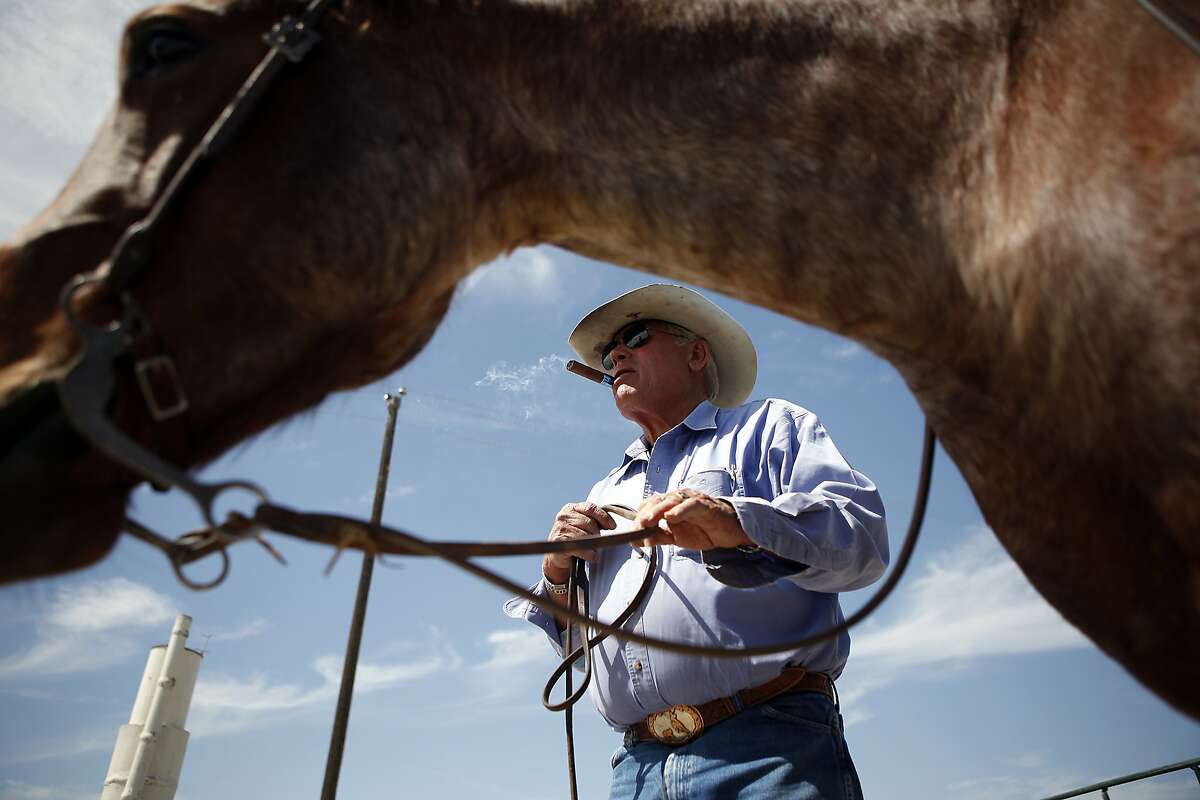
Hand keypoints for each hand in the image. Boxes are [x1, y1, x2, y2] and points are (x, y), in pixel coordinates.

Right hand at [543, 502, 615, 580]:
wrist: (558, 555)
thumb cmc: (574, 538)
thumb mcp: (583, 525)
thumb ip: (595, 520)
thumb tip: (612, 524)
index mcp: (571, 508)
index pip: (590, 508)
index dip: (603, 517)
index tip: (612, 526)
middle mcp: (564, 516)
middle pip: (589, 522)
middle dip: (596, 533)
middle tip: (595, 541)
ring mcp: (560, 528)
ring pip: (586, 536)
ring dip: (593, 545)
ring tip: (591, 549)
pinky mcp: (559, 542)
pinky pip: (581, 548)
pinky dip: (589, 554)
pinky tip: (591, 556)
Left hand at [634, 489, 752, 549]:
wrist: (729, 532)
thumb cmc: (702, 530)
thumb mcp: (675, 537)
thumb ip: (656, 537)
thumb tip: (635, 541)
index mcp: (670, 504)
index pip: (649, 505)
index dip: (639, 516)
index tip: (632, 530)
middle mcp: (679, 498)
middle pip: (657, 501)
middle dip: (645, 513)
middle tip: (637, 527)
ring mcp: (692, 500)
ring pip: (671, 500)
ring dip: (657, 510)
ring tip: (647, 521)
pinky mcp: (706, 505)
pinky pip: (691, 505)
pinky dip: (680, 510)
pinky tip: (671, 518)